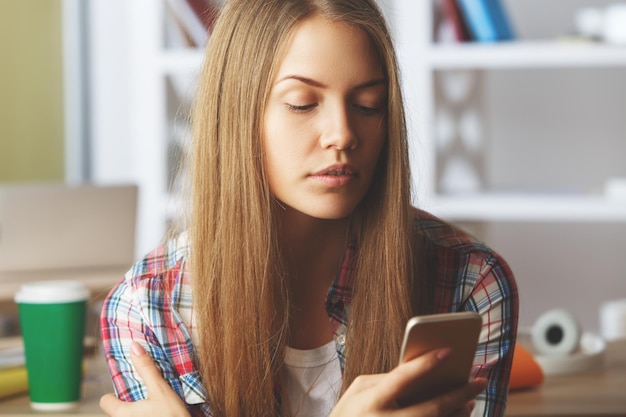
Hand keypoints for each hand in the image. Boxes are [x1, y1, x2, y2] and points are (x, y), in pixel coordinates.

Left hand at [100, 342, 190, 416]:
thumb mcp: (161, 390)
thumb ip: (146, 369)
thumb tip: (135, 346)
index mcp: (122, 413)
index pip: (105, 402)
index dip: (112, 397)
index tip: (122, 394)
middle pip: (117, 412)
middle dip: (127, 407)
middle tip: (143, 401)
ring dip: (137, 414)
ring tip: (152, 411)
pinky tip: (158, 416)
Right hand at [330, 348, 486, 416]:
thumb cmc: (348, 413)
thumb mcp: (358, 391)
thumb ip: (385, 379)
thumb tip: (418, 372)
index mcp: (371, 401)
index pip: (402, 378)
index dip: (425, 363)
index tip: (449, 350)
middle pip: (430, 408)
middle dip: (458, 394)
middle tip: (479, 380)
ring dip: (457, 413)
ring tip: (470, 399)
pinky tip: (457, 414)